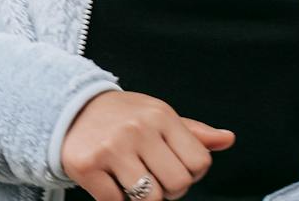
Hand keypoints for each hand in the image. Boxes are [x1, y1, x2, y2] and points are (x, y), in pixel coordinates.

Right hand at [60, 91, 234, 200]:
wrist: (70, 108)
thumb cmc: (123, 117)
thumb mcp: (158, 116)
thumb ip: (194, 133)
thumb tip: (228, 139)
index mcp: (160, 115)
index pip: (199, 163)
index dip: (189, 173)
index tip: (170, 165)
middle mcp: (137, 128)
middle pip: (178, 185)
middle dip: (168, 188)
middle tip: (149, 173)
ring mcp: (111, 146)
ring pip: (150, 199)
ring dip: (142, 196)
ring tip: (130, 178)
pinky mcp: (86, 164)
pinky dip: (115, 198)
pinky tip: (109, 179)